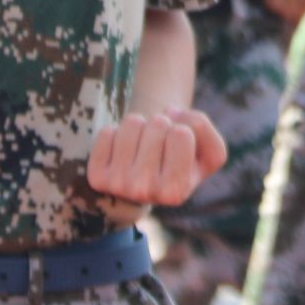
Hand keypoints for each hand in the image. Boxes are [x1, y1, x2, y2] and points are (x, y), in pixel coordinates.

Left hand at [88, 108, 227, 209]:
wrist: (148, 184)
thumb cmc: (180, 162)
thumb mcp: (207, 152)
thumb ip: (203, 128)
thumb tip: (170, 113)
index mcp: (176, 192)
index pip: (182, 133)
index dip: (183, 128)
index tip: (178, 145)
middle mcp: (145, 192)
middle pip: (159, 124)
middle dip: (162, 125)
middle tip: (159, 144)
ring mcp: (118, 184)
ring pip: (134, 122)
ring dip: (141, 126)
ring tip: (142, 145)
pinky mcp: (97, 176)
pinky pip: (107, 132)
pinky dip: (117, 133)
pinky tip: (122, 151)